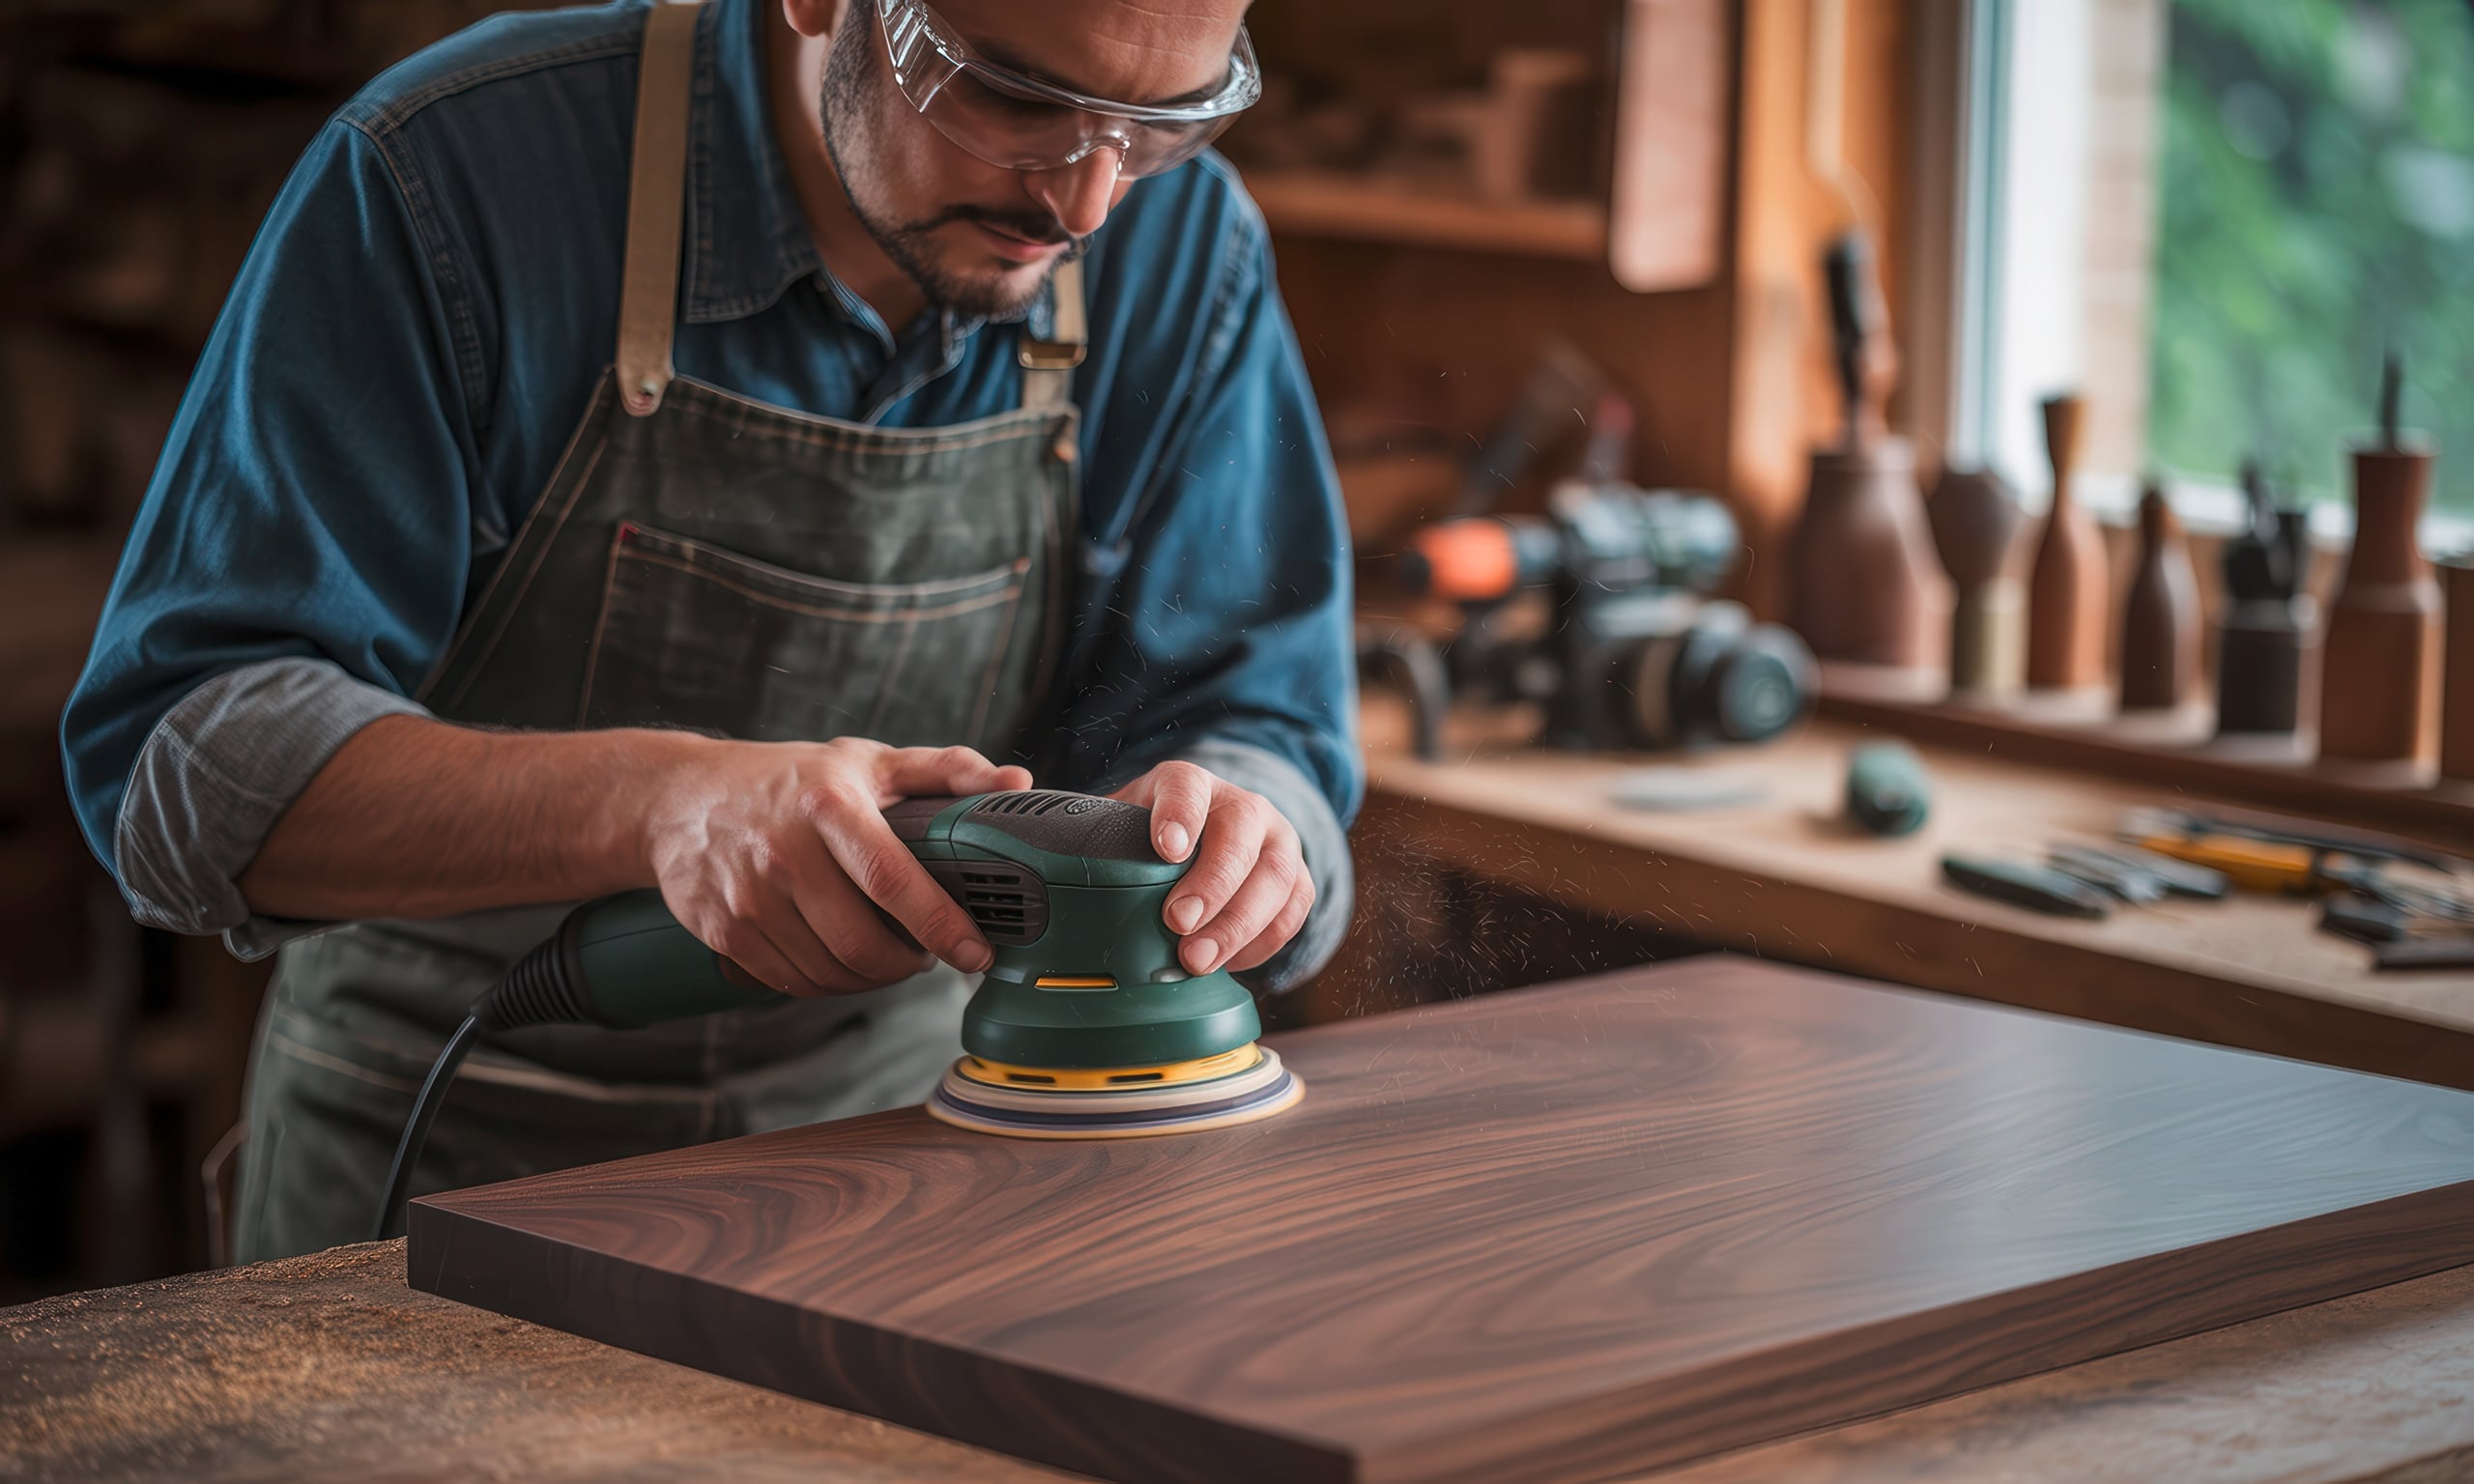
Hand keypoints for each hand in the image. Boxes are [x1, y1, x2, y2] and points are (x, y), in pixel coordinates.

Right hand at [640, 737, 1031, 995]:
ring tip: (886, 956)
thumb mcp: (866, 762)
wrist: (679, 797)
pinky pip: (792, 983)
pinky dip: (827, 983)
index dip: (941, 926)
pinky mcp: (725, 931)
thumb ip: (946, 770)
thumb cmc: (786, 779)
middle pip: (862, 944)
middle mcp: (784, 853)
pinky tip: (838, 958)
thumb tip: (1015, 783)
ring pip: (829, 973)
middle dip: (908, 964)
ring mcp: (749, 897)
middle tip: (927, 953)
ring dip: (871, 978)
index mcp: (828, 805)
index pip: (893, 881)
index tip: (976, 953)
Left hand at [1111, 762, 1313, 976]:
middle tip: (1177, 923)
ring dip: (1238, 924)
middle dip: (1212, 885)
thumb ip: (1091, 843)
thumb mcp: (1118, 828)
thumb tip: (1048, 872)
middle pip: (1240, 834)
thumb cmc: (1149, 842)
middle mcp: (1241, 805)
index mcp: (1189, 784)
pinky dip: (1264, 941)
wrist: (1202, 840)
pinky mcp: (1296, 876)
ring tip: (1199, 960)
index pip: (1187, 788)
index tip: (1167, 850)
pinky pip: (1295, 908)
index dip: (1180, 815)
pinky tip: (1229, 962)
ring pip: (1276, 876)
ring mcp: (1276, 839)